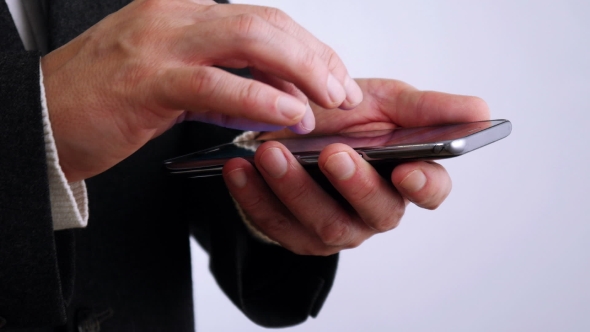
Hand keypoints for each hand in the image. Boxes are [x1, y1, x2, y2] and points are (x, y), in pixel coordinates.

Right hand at [42, 0, 362, 181]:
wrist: (41, 118)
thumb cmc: (107, 100)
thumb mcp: (179, 82)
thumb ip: (228, 83)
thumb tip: (280, 97)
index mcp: (184, 11)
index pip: (263, 19)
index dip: (308, 48)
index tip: (334, 79)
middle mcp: (175, 16)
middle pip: (266, 22)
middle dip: (315, 57)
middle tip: (343, 92)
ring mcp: (160, 43)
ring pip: (249, 40)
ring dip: (300, 71)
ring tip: (330, 102)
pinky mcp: (146, 81)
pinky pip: (216, 84)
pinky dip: (260, 98)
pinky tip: (290, 114)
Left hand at [223, 79, 488, 255]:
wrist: (297, 132)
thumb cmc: (347, 118)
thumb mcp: (384, 102)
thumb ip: (427, 108)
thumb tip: (481, 109)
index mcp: (405, 175)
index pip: (431, 190)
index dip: (423, 185)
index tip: (407, 169)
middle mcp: (376, 209)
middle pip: (376, 211)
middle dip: (353, 184)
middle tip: (332, 152)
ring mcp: (337, 227)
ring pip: (324, 223)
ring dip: (296, 188)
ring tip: (270, 153)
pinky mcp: (297, 235)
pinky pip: (277, 225)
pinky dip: (255, 197)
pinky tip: (240, 168)